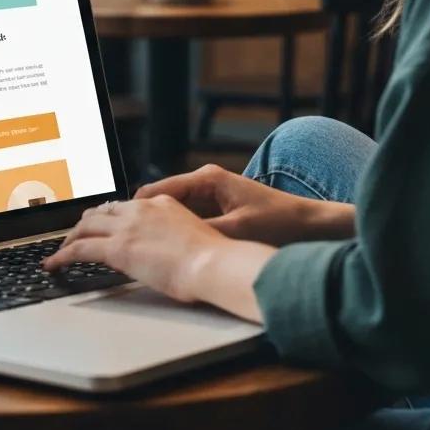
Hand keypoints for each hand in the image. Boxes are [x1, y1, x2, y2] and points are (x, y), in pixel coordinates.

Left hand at [43, 197, 272, 321]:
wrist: (214, 263)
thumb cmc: (213, 260)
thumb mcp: (193, 237)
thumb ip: (173, 237)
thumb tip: (165, 251)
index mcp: (162, 204)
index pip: (126, 206)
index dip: (110, 216)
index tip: (103, 223)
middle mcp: (141, 209)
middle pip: (102, 211)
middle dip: (86, 223)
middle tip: (76, 235)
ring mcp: (128, 226)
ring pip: (86, 226)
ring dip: (71, 238)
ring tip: (61, 250)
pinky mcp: (117, 247)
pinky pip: (80, 249)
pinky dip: (62, 256)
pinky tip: (54, 264)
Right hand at [135, 164, 353, 246]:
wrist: (312, 225)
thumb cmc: (278, 223)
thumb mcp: (235, 230)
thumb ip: (201, 233)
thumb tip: (167, 241)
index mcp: (206, 179)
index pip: (157, 190)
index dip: (136, 209)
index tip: (117, 226)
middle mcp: (205, 183)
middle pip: (160, 200)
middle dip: (141, 218)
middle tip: (120, 238)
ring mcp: (211, 196)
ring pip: (172, 211)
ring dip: (158, 226)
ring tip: (136, 246)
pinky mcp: (218, 210)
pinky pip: (186, 219)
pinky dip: (175, 232)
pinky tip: (165, 249)